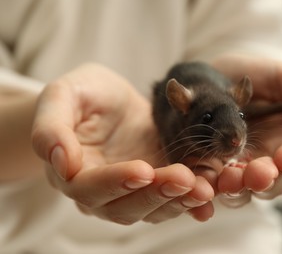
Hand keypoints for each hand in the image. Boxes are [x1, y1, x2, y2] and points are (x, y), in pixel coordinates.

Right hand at [32, 63, 213, 223]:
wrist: (110, 100)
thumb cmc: (84, 94)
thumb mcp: (62, 95)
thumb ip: (51, 126)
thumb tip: (61, 162)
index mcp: (74, 171)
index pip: (89, 187)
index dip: (115, 182)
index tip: (142, 170)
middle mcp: (102, 190)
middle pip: (124, 206)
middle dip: (155, 195)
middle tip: (183, 179)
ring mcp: (132, 189)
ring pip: (152, 209)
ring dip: (178, 202)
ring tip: (203, 189)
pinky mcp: (157, 182)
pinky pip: (172, 200)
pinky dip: (191, 204)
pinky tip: (208, 199)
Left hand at [211, 54, 281, 204]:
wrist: (208, 76)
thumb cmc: (250, 76)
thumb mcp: (281, 77)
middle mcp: (268, 158)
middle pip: (276, 181)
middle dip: (268, 180)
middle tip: (258, 174)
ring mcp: (241, 168)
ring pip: (248, 190)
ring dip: (242, 187)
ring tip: (231, 179)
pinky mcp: (215, 171)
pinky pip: (219, 188)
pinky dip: (217, 187)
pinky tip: (213, 180)